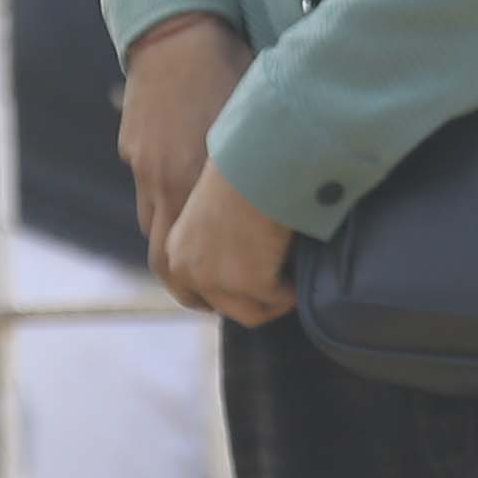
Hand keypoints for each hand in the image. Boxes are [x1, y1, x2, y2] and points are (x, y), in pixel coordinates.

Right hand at [120, 14, 249, 276]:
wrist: (177, 29)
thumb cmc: (234, 69)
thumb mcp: (258, 124)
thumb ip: (264, 172)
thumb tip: (298, 209)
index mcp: (197, 182)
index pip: (202, 262)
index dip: (230, 288)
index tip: (262, 292)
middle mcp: (165, 183)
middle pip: (167, 264)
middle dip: (192, 290)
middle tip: (226, 298)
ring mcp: (144, 168)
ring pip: (154, 233)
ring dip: (178, 252)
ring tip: (210, 262)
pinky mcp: (134, 150)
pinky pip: (148, 197)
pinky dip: (168, 212)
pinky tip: (193, 205)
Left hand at [162, 160, 299, 326]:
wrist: (257, 163)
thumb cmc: (241, 173)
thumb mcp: (211, 210)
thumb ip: (213, 240)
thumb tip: (240, 260)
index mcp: (176, 251)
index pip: (189, 295)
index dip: (218, 299)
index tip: (244, 293)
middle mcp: (189, 272)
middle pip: (225, 309)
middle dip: (252, 301)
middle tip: (278, 287)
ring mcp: (218, 282)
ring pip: (253, 313)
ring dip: (275, 299)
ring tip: (292, 278)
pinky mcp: (251, 284)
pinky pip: (281, 300)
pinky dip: (294, 288)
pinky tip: (301, 268)